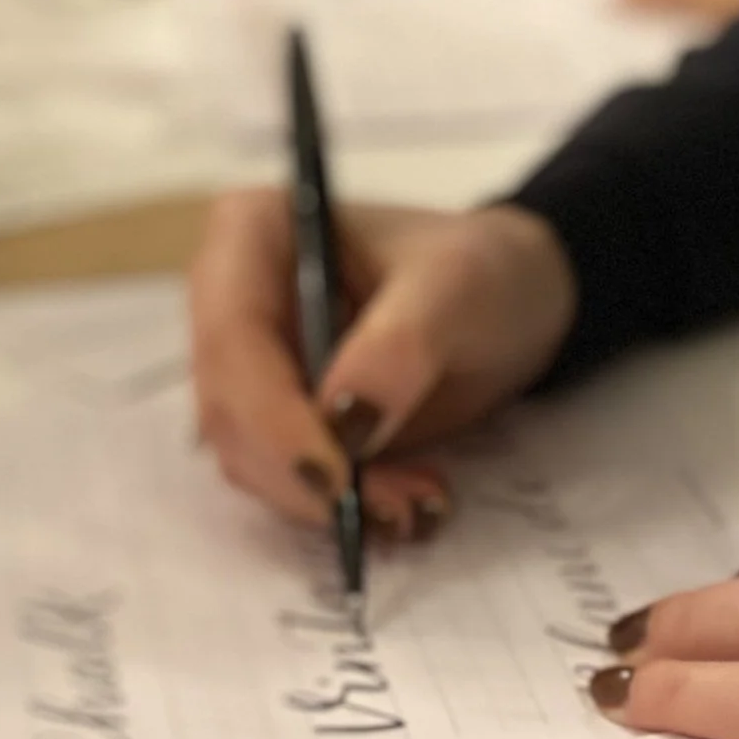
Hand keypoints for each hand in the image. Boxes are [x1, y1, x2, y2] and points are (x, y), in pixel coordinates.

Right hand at [187, 189, 576, 541]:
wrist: (510, 300)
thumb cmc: (481, 270)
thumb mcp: (458, 288)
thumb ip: (402, 344)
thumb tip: (345, 420)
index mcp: (254, 232)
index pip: (232, 336)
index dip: (271, 416)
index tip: (336, 476)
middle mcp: (231, 296)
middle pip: (229, 408)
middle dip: (305, 471)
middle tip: (397, 506)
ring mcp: (248, 362)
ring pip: (249, 457)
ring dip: (324, 497)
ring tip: (417, 496)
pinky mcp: (273, 417)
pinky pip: (281, 479)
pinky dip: (336, 502)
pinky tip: (402, 496)